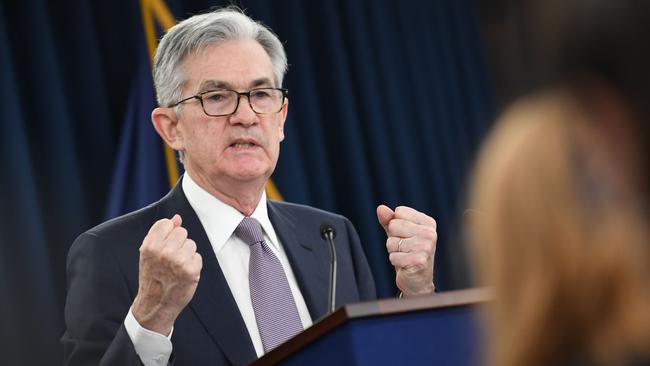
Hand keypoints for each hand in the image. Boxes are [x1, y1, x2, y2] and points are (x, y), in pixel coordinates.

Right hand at [132, 214, 202, 334]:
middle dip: (179, 244)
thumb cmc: (152, 277)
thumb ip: (160, 233)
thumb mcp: (149, 253)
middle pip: (182, 232)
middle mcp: (164, 252)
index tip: (164, 246)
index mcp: (150, 245)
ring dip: (187, 254)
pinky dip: (193, 265)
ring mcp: (178, 261)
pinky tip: (184, 274)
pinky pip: (198, 257)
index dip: (168, 234)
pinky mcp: (191, 270)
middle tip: (171, 260)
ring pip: (191, 244)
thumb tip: (177, 218)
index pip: (167, 223)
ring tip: (177, 268)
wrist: (155, 304)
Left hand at [377, 205, 436, 296]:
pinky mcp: (419, 261)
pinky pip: (393, 256)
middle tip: (405, 249)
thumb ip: (389, 220)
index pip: (399, 212)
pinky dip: (395, 261)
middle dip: (393, 238)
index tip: (406, 236)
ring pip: (391, 242)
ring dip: (394, 251)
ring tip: (405, 257)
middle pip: (394, 225)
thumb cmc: (408, 254)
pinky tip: (405, 265)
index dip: (396, 225)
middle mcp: (430, 234)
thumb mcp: (398, 234)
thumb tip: (380, 208)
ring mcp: (426, 248)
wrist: (417, 281)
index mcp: (428, 223)